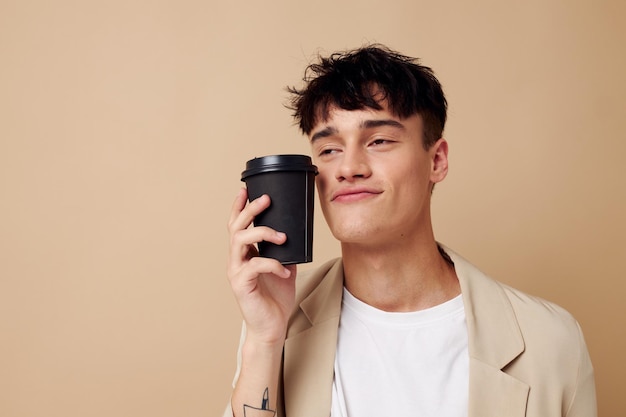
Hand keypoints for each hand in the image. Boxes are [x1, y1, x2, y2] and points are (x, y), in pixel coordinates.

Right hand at [227, 188, 296, 345]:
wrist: (272, 326)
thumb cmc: (276, 297)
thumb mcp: (284, 267)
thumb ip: (285, 250)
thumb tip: (296, 233)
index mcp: (244, 253)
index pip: (237, 225)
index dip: (239, 206)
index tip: (245, 190)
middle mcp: (236, 260)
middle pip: (236, 227)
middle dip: (249, 210)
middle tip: (266, 199)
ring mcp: (236, 272)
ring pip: (240, 241)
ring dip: (261, 232)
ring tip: (281, 236)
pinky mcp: (241, 284)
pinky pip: (255, 265)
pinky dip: (273, 264)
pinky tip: (286, 271)